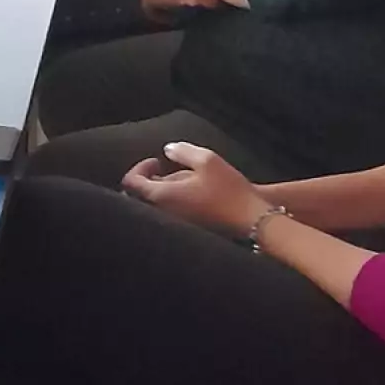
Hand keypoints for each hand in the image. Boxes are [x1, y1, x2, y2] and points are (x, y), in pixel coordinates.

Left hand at [123, 142, 272, 238]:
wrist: (253, 222)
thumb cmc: (230, 190)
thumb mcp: (207, 160)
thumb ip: (182, 151)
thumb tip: (167, 150)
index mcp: (163, 197)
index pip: (131, 183)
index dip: (139, 168)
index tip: (157, 161)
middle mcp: (163, 215)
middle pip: (140, 197)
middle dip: (148, 180)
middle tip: (163, 170)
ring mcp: (174, 226)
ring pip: (155, 208)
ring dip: (161, 192)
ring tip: (180, 181)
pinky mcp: (186, 234)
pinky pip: (168, 217)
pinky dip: (171, 204)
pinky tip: (190, 197)